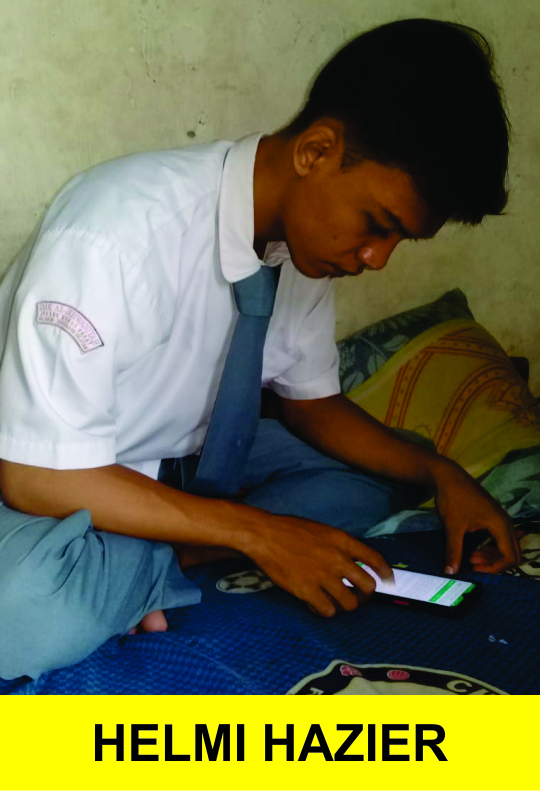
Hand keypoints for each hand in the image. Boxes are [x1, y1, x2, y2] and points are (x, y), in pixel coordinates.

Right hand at [240, 510, 393, 616]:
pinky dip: (324, 611)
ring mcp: (323, 576)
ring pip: (350, 604)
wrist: (264, 535)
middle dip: (365, 595)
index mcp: (342, 541)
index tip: (388, 582)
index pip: (374, 559)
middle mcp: (337, 559)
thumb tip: (350, 561)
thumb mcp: (321, 530)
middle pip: (368, 587)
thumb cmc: (289, 530)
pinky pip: (327, 611)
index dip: (385, 574)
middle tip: (356, 597)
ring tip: (334, 602)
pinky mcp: (307, 591)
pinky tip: (316, 605)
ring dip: (344, 605)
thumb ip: (338, 545)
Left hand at [433, 459, 520, 574]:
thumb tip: (450, 573)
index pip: (510, 557)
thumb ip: (454, 551)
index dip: (494, 568)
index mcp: (500, 524)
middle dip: (494, 564)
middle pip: (512, 553)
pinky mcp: (493, 518)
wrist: (447, 476)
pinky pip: (498, 539)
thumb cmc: (452, 498)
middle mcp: (505, 522)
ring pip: (505, 547)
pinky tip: (471, 550)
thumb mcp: (452, 527)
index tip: (474, 568)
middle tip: (471, 564)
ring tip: (468, 558)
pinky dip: (488, 548)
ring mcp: (500, 519)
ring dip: (490, 557)